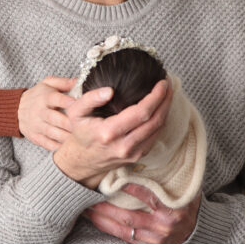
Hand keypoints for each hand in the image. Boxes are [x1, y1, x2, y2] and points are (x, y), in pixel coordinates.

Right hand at [18, 76, 76, 150]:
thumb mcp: (47, 84)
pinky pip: (47, 144)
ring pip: (53, 133)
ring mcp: (37, 125)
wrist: (15, 110)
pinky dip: (58, 146)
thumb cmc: (37, 96)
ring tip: (79, 137)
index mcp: (45, 97)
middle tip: (83, 126)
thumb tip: (78, 81)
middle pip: (56, 119)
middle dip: (70, 123)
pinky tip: (68, 146)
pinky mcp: (35, 137)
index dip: (68, 102)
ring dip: (67, 136)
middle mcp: (40, 112)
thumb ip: (63, 82)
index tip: (79, 105)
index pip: (56, 99)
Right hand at [53, 79, 171, 188]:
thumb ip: (90, 99)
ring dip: (166, 109)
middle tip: (168, 83)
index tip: (161, 83)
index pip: (141, 113)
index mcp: (108, 132)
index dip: (155, 97)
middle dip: (165, 100)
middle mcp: (124, 145)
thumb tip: (109, 91)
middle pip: (155, 120)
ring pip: (158, 129)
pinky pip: (156, 136)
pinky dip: (161, 120)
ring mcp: (133, 153)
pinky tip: (161, 107)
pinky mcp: (138, 156)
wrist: (83, 160)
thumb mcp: (75, 112)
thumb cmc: (81, 132)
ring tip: (167, 92)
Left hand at [84, 185, 200, 243]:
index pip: (149, 196)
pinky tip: (97, 220)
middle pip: (129, 216)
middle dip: (105, 207)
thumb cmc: (187, 204)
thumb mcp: (183, 190)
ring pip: (123, 229)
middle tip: (88, 196)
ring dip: (102, 219)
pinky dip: (109, 229)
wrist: (198, 232)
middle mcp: (163, 226)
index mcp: (173, 209)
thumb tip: (142, 160)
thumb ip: (166, 180)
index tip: (114, 179)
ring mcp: (156, 239)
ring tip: (86, 209)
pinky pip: (125, 239)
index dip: (131, 188)